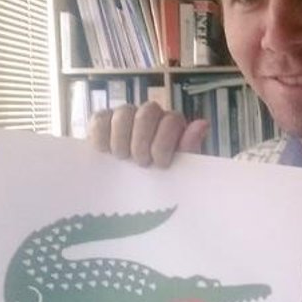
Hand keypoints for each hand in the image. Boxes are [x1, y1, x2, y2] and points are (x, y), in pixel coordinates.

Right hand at [87, 101, 209, 167]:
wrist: (128, 190)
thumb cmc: (159, 177)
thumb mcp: (177, 168)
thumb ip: (189, 148)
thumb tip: (202, 123)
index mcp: (172, 125)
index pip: (172, 119)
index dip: (165, 141)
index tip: (160, 163)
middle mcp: (150, 116)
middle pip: (148, 111)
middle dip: (144, 140)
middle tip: (141, 162)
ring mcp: (125, 116)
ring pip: (124, 112)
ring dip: (123, 138)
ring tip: (123, 158)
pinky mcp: (102, 122)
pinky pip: (100, 118)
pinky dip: (102, 135)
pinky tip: (105, 152)